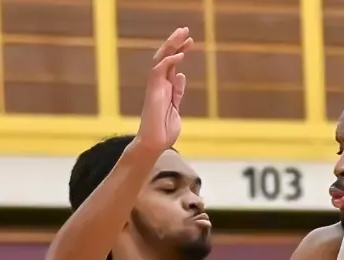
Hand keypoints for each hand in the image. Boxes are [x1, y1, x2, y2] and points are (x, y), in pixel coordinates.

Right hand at [138, 27, 191, 150]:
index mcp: (165, 88)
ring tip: (182, 35)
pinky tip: (179, 55)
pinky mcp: (153, 93)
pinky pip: (158, 72)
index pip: (171, 64)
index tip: (190, 42)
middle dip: (175, 43)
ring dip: (171, 47)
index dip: (180, 51)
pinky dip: (168, 62)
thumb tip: (181, 76)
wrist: (154, 144)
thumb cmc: (163, 131)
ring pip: (160, 60)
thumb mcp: (175, 108)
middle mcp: (159, 85)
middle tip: (185, 30)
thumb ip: (177, 93)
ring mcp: (155, 88)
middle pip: (165, 58)